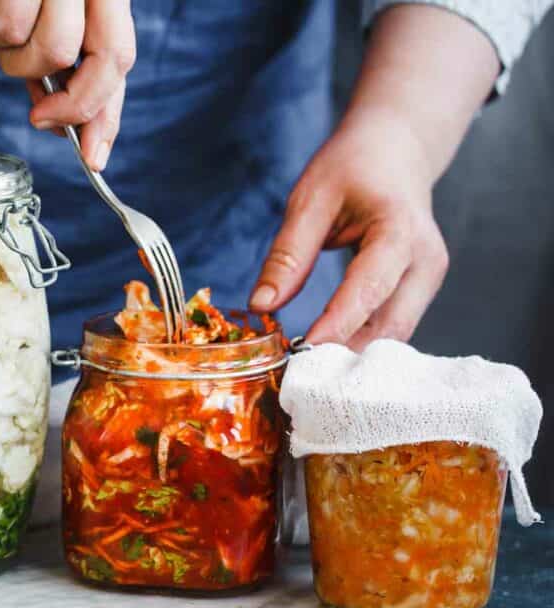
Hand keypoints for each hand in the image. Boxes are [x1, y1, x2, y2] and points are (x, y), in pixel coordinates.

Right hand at [0, 0, 135, 170]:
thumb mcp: (41, 14)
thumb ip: (58, 63)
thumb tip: (61, 123)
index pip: (120, 58)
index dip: (109, 114)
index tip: (95, 158)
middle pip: (103, 62)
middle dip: (71, 105)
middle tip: (39, 118)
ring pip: (49, 52)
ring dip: (14, 56)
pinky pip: (5, 27)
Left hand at [249, 3, 499, 349]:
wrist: (398, 149)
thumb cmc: (352, 166)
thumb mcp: (310, 198)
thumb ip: (288, 254)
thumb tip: (261, 306)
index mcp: (400, 230)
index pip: (369, 287)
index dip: (337, 323)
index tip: (303, 352)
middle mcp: (426, 261)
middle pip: (390, 323)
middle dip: (345, 352)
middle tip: (298, 376)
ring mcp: (429, 279)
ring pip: (394, 334)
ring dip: (353, 355)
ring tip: (307, 374)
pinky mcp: (419, 291)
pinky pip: (392, 327)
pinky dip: (361, 344)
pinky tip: (326, 358)